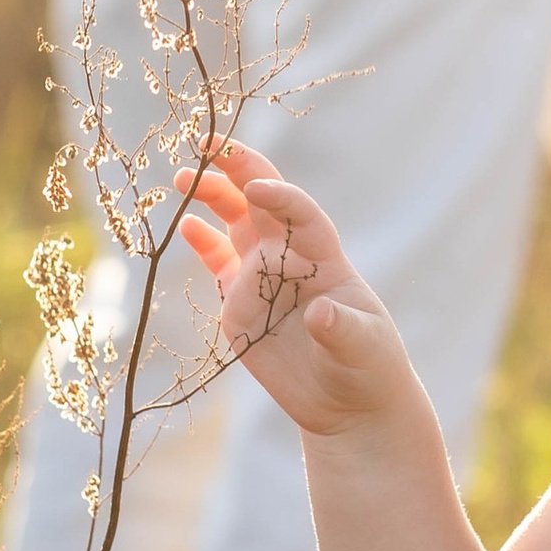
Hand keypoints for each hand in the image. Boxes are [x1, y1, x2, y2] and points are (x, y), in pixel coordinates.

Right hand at [176, 140, 416, 439]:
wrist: (348, 405)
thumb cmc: (368, 369)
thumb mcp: (363, 349)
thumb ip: (342, 329)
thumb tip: (321, 314)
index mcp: (324, 259)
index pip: (301, 214)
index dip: (281, 196)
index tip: (258, 188)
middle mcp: (290, 259)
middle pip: (263, 202)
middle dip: (239, 170)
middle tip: (208, 145)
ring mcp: (263, 278)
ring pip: (236, 223)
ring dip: (214, 196)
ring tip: (182, 176)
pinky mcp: (241, 304)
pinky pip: (219, 262)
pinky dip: (202, 242)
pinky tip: (186, 224)